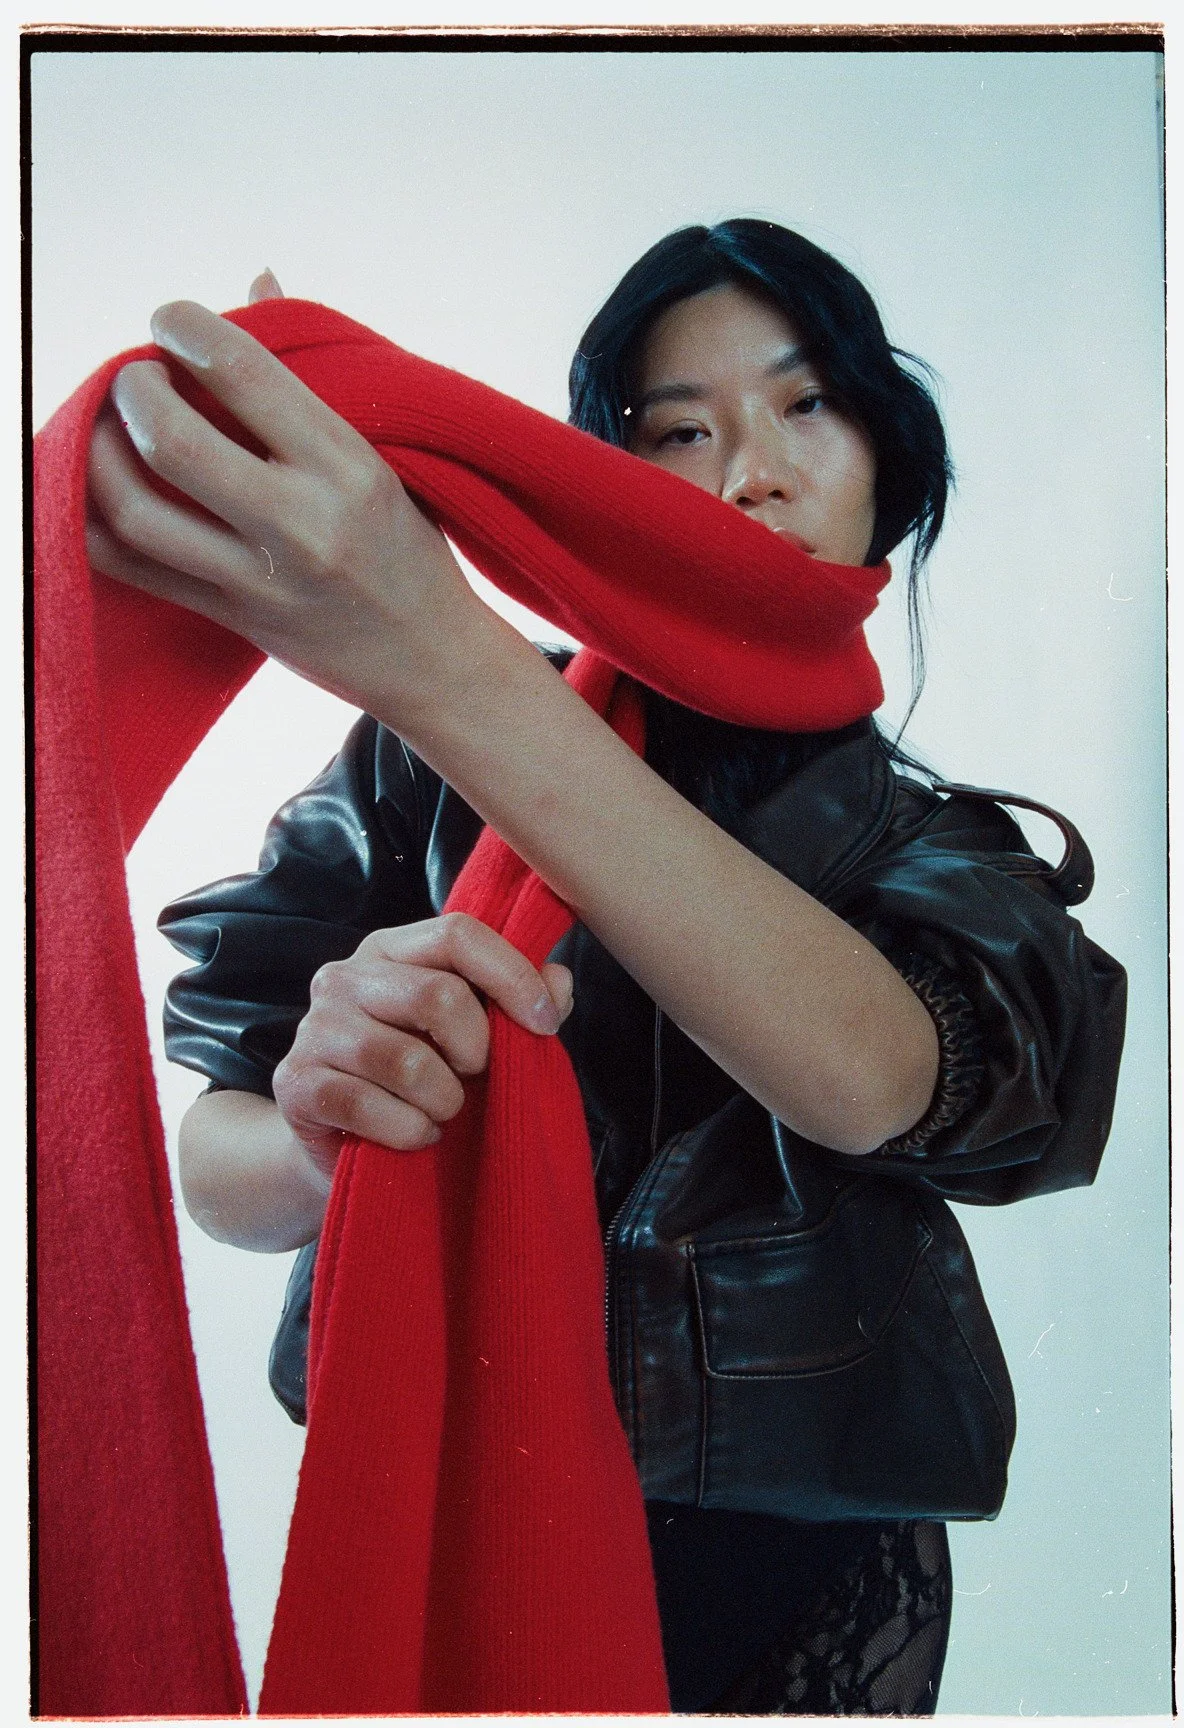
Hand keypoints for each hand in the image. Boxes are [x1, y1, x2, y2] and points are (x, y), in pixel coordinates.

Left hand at [84, 277, 480, 719]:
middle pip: (174, 442)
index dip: (187, 329)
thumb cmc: (410, 548)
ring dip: (98, 455)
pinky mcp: (231, 617)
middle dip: (132, 391)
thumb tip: (259, 281)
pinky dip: (92, 519)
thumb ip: (318, 374)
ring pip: (137, 511)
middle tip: (134, 377)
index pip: (245, 375)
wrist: (432, 661)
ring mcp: (260, 579)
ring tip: (107, 429)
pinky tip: (99, 485)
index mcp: (348, 468)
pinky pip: (132, 567)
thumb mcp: (386, 457)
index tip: (169, 319)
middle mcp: (302, 525)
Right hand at [271, 914, 573, 1182]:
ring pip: (406, 1060)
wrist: (343, 1142)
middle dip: (476, 1050)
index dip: (511, 975)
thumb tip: (559, 980)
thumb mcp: (476, 1036)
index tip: (545, 1023)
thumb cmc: (420, 1080)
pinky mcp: (296, 1082)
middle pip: (437, 995)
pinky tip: (415, 1134)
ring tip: (444, 1111)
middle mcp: (345, 976)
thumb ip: (520, 1002)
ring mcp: (314, 1027)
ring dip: (444, 1099)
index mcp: (392, 949)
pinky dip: (409, 1130)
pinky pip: (369, 1106)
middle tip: (475, 1078)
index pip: (458, 933)